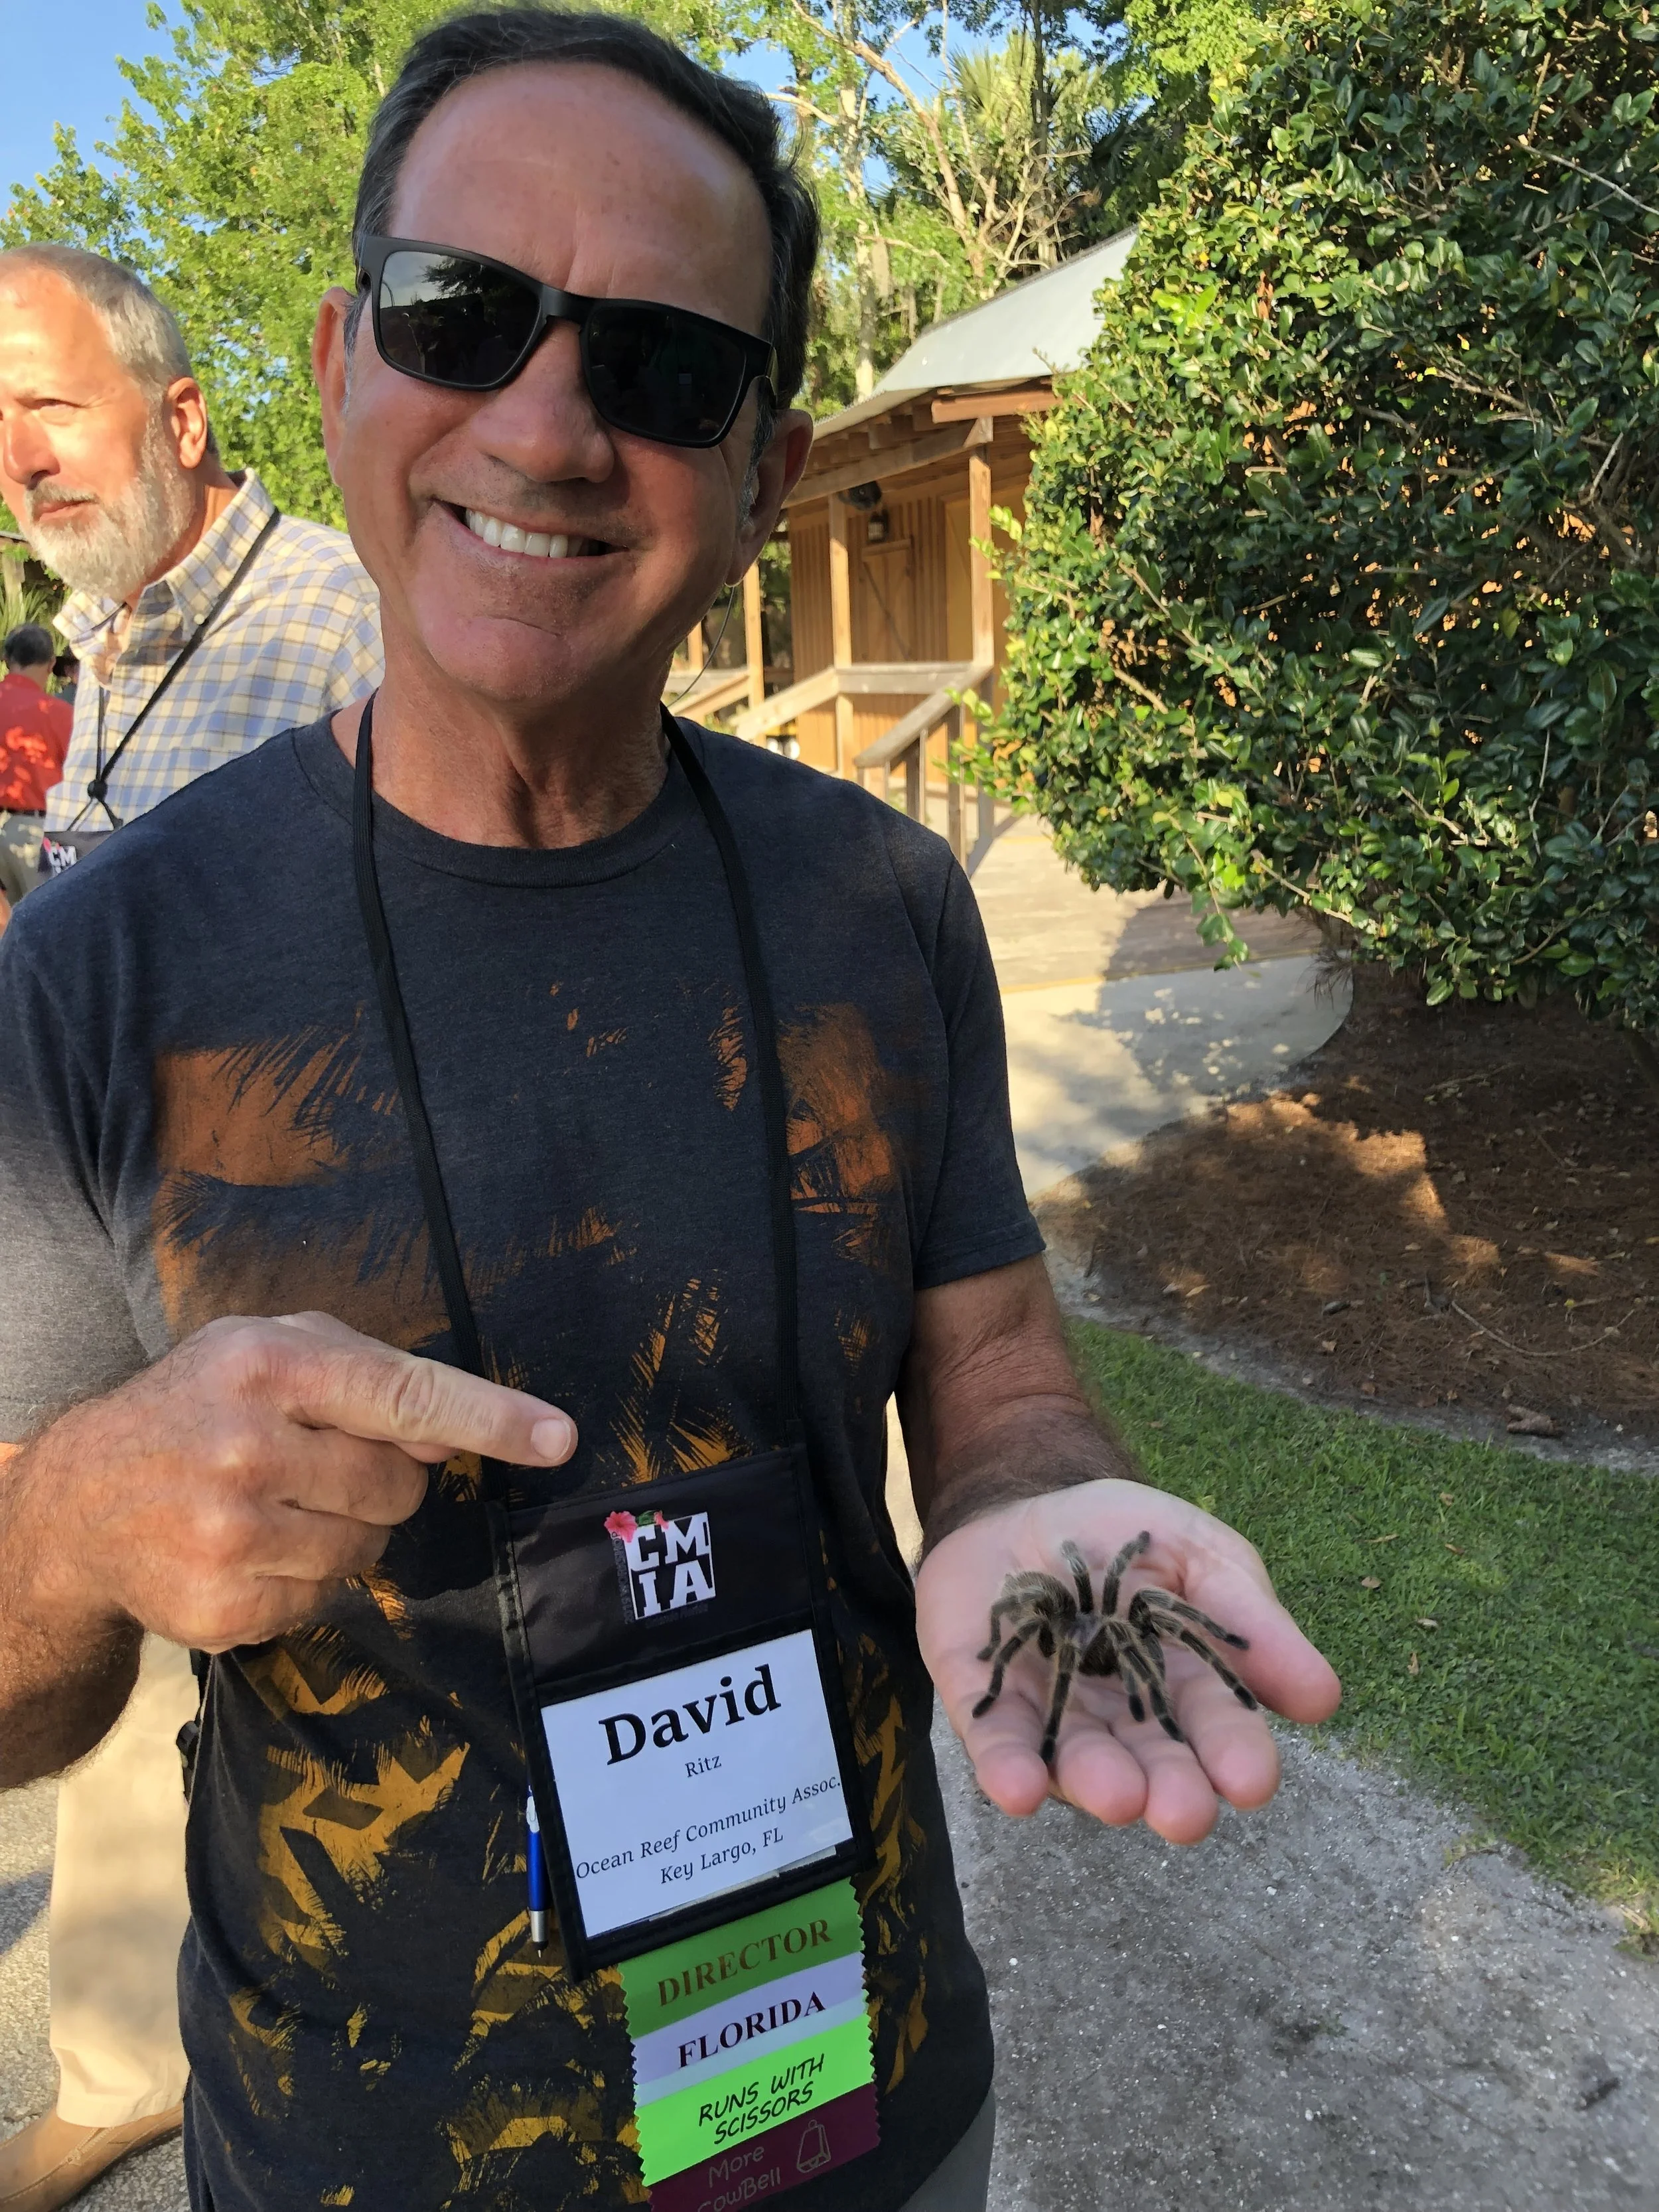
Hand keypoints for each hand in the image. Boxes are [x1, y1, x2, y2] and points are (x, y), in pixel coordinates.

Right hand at [31, 1310, 577, 1651]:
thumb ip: (369, 1375)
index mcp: (268, 1368)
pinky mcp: (222, 1608)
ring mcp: (229, 1536)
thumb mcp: (271, 1353)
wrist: (82, 1500)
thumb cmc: (200, 1405)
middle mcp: (247, 1448)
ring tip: (279, 1507)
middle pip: (398, 1486)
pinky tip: (252, 1550)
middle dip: (383, 1481)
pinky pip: (325, 1601)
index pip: (405, 1394)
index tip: (559, 1438)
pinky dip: (307, 1580)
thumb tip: (454, 1438)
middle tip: (319, 1466)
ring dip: (346, 1533)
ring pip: (369, 1550)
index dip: (491, 1417)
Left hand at [916, 1479, 1340, 1843]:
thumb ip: (1250, 1620)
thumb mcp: (1199, 1554)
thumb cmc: (1124, 1538)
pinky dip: (1008, 1767)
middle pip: (1152, 1765)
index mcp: (1185, 1686)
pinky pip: (996, 1740)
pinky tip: (1018, 1787)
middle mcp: (1123, 1720)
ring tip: (1117, 1796)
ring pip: (1077, 1762)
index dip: (1236, 1756)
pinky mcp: (984, 1701)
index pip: (1219, 1729)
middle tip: (1183, 1813)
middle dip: (1170, 1790)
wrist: (1025, 1506)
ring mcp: (1053, 1714)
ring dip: (1096, 1784)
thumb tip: (1324, 1698)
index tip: (1250, 1780)